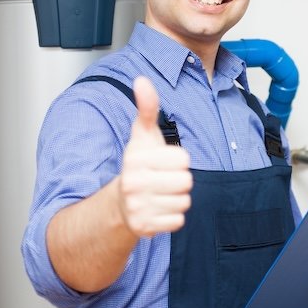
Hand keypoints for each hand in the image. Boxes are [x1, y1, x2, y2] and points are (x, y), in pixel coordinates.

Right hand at [118, 77, 192, 237]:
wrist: (121, 203)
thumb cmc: (139, 165)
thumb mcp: (143, 135)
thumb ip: (147, 108)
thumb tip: (141, 80)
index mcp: (136, 159)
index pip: (184, 160)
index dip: (179, 160)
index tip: (163, 162)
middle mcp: (133, 184)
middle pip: (186, 182)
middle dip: (179, 180)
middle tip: (163, 180)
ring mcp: (138, 207)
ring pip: (184, 202)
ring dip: (177, 199)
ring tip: (161, 194)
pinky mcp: (144, 227)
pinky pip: (178, 221)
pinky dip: (172, 217)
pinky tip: (159, 209)